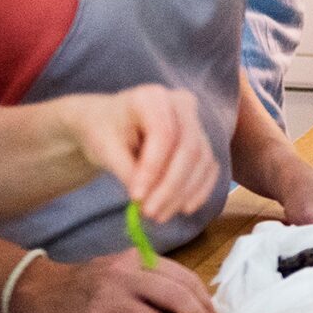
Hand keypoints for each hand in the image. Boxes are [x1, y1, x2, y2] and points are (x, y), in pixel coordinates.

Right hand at [10, 248, 220, 312]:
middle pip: (178, 299)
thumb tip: (199, 310)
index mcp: (139, 259)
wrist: (42, 291)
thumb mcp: (125, 274)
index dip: (206, 302)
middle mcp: (126, 275)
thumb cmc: (92, 286)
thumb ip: (158, 286)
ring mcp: (110, 299)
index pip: (185, 278)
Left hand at [63, 85, 217, 220]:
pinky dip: (198, 190)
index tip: (136, 197)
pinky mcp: (202, 140)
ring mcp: (196, 121)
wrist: (109, 124)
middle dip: (171, 186)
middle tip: (150, 213)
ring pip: (201, 160)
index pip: (163, 133)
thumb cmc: (103, 131)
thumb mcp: (103, 148)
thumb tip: (143, 198)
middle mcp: (181, 104)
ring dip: (183, 193)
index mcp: (152, 97)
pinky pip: (209, 167)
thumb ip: (125, 170)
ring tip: (159, 215)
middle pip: (188, 148)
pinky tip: (184, 208)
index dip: (153, 168)